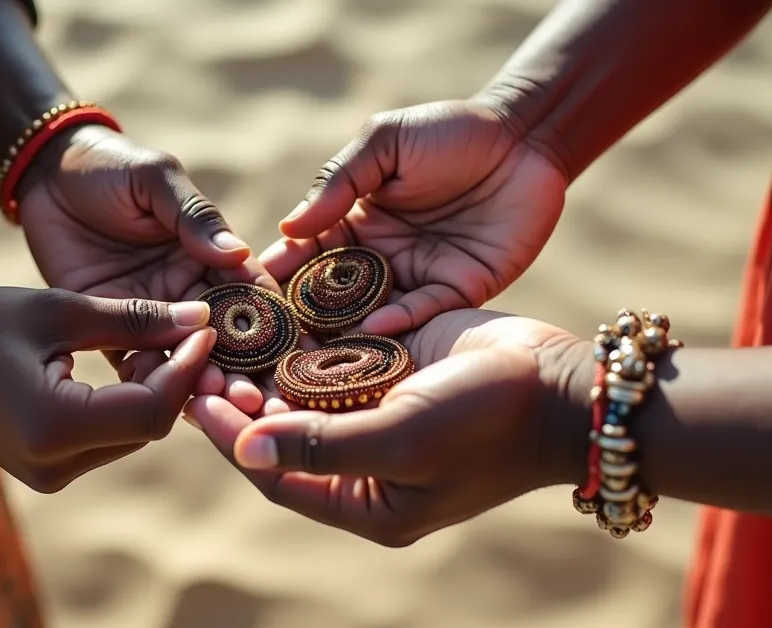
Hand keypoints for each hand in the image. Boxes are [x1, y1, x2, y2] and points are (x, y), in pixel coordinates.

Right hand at [0, 287, 216, 492]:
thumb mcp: (57, 311)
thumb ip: (131, 319)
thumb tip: (199, 318)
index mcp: (52, 426)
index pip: (151, 410)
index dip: (186, 370)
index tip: (203, 327)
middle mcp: (56, 465)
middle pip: (147, 427)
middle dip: (175, 378)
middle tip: (187, 328)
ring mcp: (52, 476)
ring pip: (134, 435)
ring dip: (155, 390)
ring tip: (160, 339)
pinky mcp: (51, 472)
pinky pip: (110, 439)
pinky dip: (128, 404)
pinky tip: (131, 364)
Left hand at [18, 124, 275, 410]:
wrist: (46, 175)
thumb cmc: (108, 166)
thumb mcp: (155, 178)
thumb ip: (193, 215)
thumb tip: (236, 252)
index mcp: (211, 253)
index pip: (251, 292)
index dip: (273, 324)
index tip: (289, 355)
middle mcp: (189, 290)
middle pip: (227, 337)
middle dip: (245, 369)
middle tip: (257, 398)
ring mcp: (152, 313)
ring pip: (185, 356)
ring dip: (203, 382)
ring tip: (220, 403)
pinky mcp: (111, 326)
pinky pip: (136, 362)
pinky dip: (152, 385)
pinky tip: (166, 406)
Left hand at [185, 309, 591, 546]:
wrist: (562, 383)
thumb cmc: (487, 424)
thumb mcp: (402, 440)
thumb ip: (322, 447)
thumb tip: (245, 450)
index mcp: (367, 501)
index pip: (277, 476)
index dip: (234, 440)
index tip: (198, 401)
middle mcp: (366, 461)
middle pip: (282, 433)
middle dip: (242, 400)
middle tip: (203, 365)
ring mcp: (378, 412)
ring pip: (301, 392)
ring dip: (264, 366)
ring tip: (222, 335)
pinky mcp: (392, 369)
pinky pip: (333, 357)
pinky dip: (300, 339)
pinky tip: (266, 309)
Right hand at [263, 101, 567, 335]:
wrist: (524, 138)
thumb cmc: (450, 131)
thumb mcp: (386, 144)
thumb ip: (339, 182)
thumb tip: (289, 227)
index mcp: (353, 223)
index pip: (305, 254)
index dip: (277, 272)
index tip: (246, 291)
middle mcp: (379, 259)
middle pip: (332, 297)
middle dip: (302, 319)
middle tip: (271, 340)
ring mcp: (417, 278)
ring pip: (373, 313)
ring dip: (346, 332)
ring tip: (315, 352)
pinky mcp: (458, 291)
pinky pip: (424, 313)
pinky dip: (400, 323)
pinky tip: (374, 328)